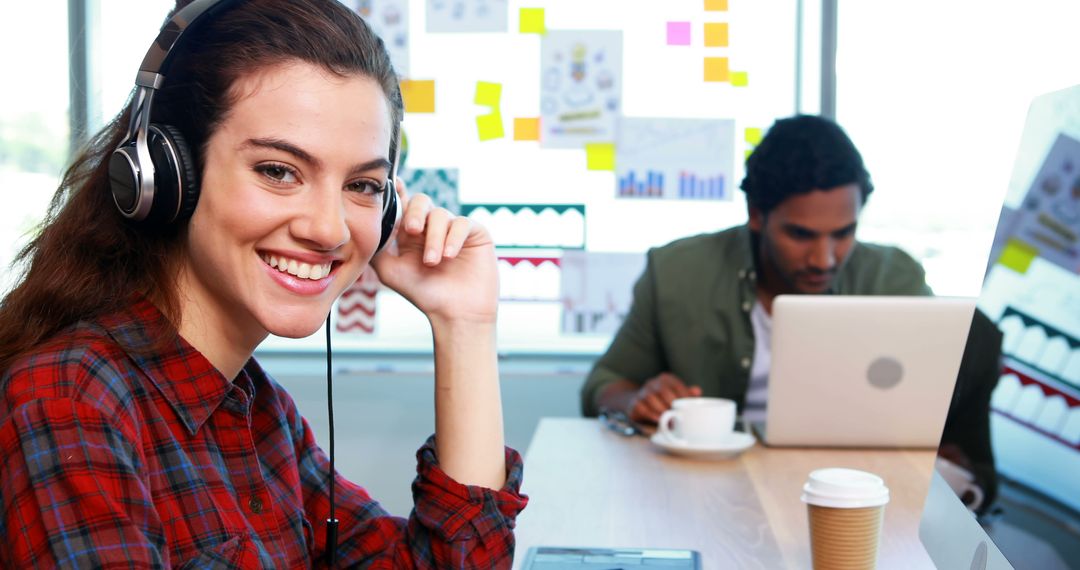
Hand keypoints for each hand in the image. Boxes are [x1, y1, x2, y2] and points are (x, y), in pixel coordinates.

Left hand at [370, 180, 496, 324]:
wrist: (454, 313)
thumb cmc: (423, 294)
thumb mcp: (390, 270)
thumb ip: (378, 246)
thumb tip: (370, 223)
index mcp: (411, 233)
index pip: (404, 205)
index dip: (398, 192)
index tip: (393, 185)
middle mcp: (432, 227)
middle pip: (422, 201)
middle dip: (415, 213)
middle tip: (412, 230)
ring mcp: (454, 229)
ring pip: (441, 215)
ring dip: (434, 238)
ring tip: (432, 262)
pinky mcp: (475, 233)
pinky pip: (462, 223)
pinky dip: (453, 238)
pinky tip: (449, 256)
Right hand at [628, 373, 701, 423]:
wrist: (636, 401)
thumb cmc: (661, 400)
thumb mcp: (675, 395)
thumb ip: (686, 394)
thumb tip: (697, 391)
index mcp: (665, 379)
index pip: (676, 385)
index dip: (684, 396)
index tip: (689, 407)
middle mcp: (652, 383)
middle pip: (663, 390)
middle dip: (672, 404)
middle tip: (680, 416)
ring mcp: (642, 392)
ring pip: (651, 398)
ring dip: (662, 410)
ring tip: (670, 420)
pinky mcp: (634, 403)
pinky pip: (642, 407)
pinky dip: (651, 414)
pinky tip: (658, 420)